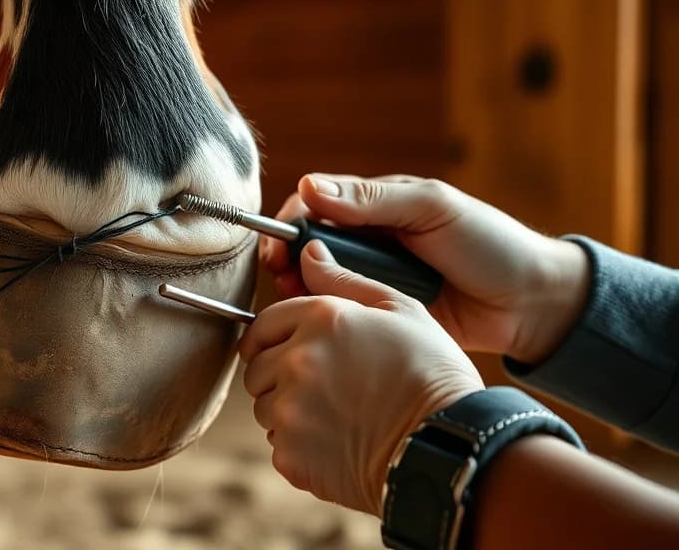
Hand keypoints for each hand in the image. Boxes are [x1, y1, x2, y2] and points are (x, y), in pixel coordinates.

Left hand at [241, 240, 484, 515]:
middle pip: (258, 367)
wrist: (450, 449)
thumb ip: (345, 280)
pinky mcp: (291, 455)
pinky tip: (338, 443)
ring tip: (335, 415)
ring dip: (288, 410)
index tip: (285, 349)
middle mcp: (296, 360)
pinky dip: (300, 446)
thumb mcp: (402, 311)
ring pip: (265, 407)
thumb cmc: (433, 375)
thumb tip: (309, 252)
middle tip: (321, 386)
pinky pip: (279, 445)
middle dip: (279, 374)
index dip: (272, 336)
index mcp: (319, 319)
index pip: (263, 323)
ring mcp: (290, 410)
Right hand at [260, 174, 590, 364]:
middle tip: (282, 280)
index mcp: (379, 207)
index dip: (292, 224)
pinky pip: (344, 314)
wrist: (533, 305)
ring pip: (321, 282)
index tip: (281, 247)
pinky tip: (322, 325)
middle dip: (289, 262)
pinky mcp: (382, 315)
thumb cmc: (490, 245)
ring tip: (300, 305)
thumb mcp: (432, 209)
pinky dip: (328, 317)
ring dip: (303, 291)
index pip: (317, 206)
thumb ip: (372, 201)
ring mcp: (375, 279)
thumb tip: (309, 187)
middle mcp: (371, 241)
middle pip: (310, 247)